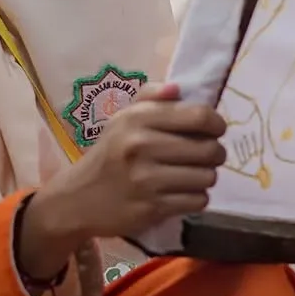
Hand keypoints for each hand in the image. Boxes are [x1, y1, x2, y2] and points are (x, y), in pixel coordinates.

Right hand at [18, 84, 225, 278]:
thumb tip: (179, 88)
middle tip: (207, 156)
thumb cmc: (109, 153)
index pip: (199, 116)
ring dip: (206, 177)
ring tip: (192, 175)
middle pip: (209, 149)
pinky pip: (197, 201)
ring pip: (207, 177)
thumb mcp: (122, 119)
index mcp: (138, 119)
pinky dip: (196, 198)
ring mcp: (146, 180)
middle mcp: (141, 146)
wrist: (78, 198)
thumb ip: (151, 97)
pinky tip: (183, 193)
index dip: (216, 124)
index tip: (214, 130)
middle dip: (215, 154)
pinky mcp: (151, 208)